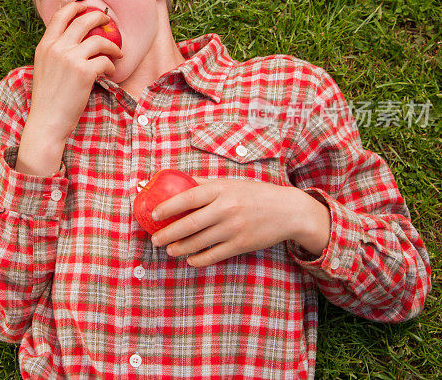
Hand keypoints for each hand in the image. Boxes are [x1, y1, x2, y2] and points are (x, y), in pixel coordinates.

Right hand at [28, 1, 123, 141]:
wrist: (47, 121)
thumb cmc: (48, 98)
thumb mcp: (44, 68)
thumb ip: (56, 51)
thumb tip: (75, 40)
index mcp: (45, 45)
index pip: (61, 15)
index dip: (76, 7)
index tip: (87, 7)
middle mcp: (56, 48)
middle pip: (83, 20)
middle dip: (100, 17)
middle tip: (109, 22)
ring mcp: (70, 59)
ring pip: (99, 40)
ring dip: (112, 46)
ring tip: (117, 53)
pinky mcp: (84, 72)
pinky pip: (105, 61)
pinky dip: (111, 66)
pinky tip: (109, 72)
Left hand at [149, 178, 330, 266]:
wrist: (288, 211)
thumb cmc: (255, 194)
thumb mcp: (231, 183)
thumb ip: (205, 184)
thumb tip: (178, 181)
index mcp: (221, 190)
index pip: (188, 198)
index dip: (168, 206)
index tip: (153, 213)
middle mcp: (226, 209)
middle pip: (189, 224)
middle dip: (168, 234)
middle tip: (155, 239)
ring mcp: (234, 229)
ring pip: (199, 242)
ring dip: (180, 248)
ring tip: (169, 249)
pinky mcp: (241, 245)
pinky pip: (213, 255)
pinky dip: (198, 259)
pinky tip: (190, 259)